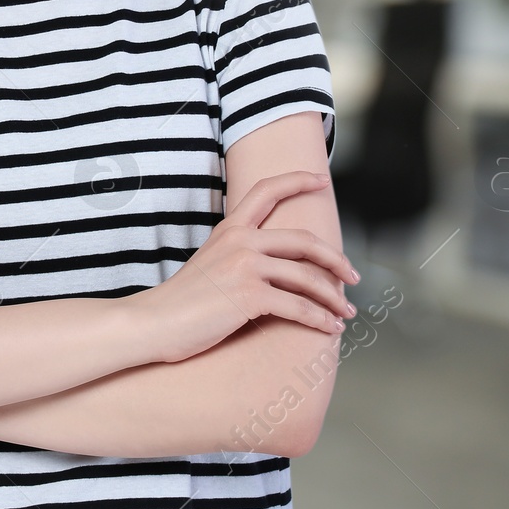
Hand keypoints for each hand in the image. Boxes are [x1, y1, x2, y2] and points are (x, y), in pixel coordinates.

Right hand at [128, 171, 358, 363]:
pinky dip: (319, 319)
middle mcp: (240, 241)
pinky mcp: (250, 296)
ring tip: (346, 311)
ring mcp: (245, 267)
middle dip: (336, 259)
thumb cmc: (181, 301)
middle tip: (354, 276)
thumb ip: (238, 255)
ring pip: (307, 277)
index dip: (297, 180)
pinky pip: (298, 307)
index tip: (322, 179)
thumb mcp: (211, 263)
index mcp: (230, 229)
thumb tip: (275, 268)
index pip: (267, 191)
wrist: (154, 321)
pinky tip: (329, 328)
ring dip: (333, 297)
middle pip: (303, 240)